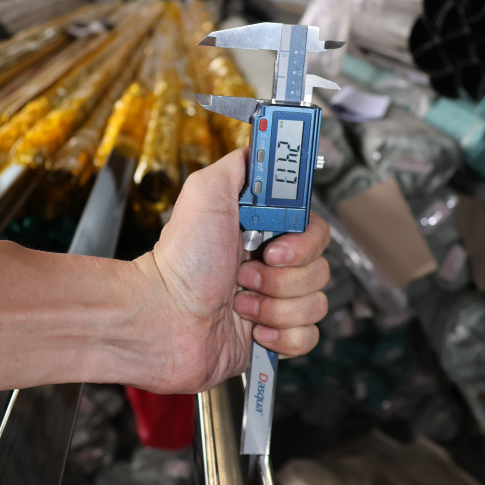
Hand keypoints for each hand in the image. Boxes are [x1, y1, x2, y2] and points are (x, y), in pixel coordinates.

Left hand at [131, 149, 329, 393]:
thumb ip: (238, 165)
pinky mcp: (274, 336)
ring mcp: (274, 302)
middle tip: (246, 273)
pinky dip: (283, 334)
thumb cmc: (179, 263)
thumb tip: (262, 147)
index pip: (314, 228)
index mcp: (263, 232)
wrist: (164, 320)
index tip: (273, 245)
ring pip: (316, 302)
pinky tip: (253, 328)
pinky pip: (308, 336)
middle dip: (283, 275)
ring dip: (277, 305)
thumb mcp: (204, 192)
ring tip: (239, 301)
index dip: (303, 239)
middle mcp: (271, 265)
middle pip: (320, 266)